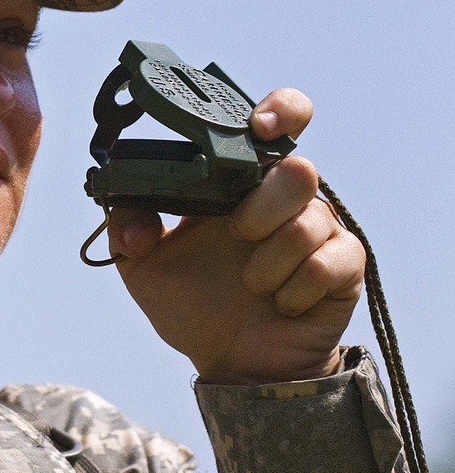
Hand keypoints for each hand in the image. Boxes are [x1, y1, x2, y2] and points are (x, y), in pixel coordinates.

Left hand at [106, 89, 365, 384]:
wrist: (231, 362)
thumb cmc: (193, 303)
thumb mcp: (142, 267)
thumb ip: (126, 229)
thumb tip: (130, 223)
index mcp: (241, 181)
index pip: (278, 118)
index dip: (279, 110)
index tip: (258, 125)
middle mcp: (286, 196)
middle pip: (297, 169)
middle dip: (261, 207)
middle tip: (237, 235)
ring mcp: (321, 229)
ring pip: (306, 223)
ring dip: (266, 265)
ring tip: (251, 284)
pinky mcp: (345, 266)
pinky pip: (325, 264)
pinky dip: (292, 291)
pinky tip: (281, 304)